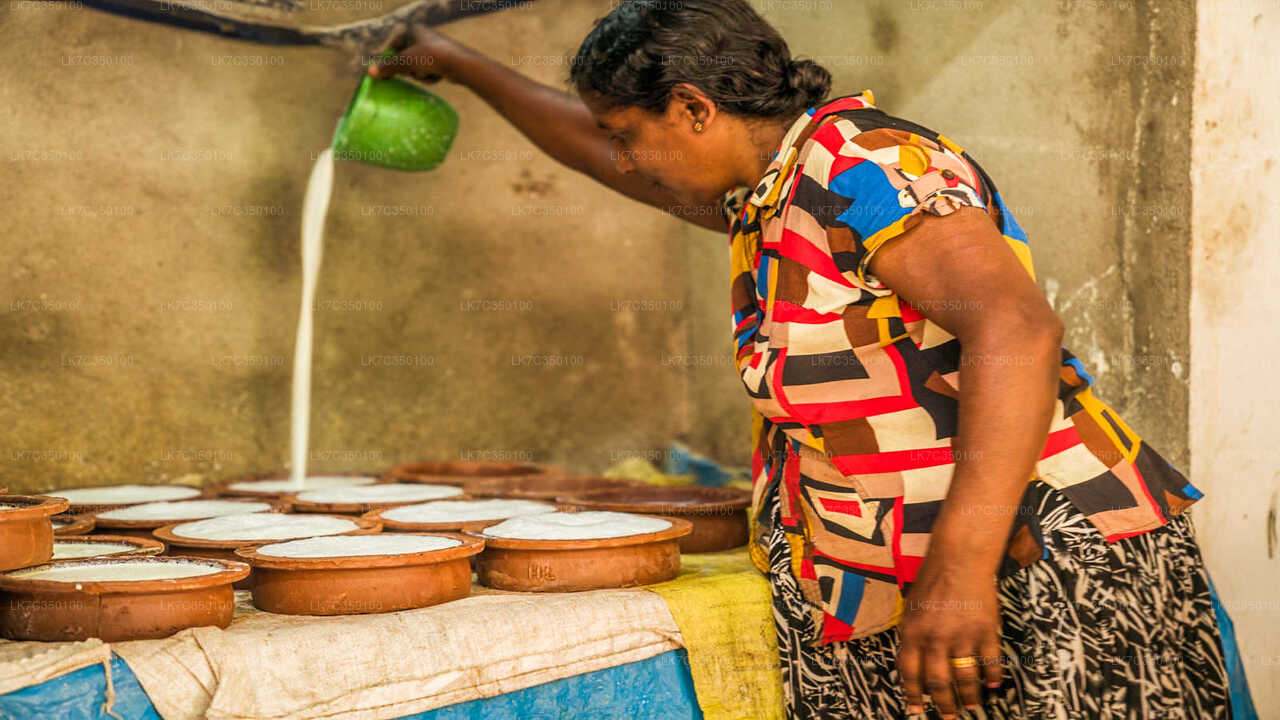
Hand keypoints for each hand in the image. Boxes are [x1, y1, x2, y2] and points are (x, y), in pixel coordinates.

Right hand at [367, 23, 467, 83]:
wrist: (459, 64)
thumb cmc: (430, 58)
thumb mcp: (406, 63)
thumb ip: (388, 68)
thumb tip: (370, 73)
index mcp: (413, 30)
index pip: (394, 46)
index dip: (391, 60)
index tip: (387, 73)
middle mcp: (424, 36)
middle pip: (405, 58)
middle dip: (410, 69)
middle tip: (414, 72)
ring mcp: (434, 48)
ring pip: (418, 67)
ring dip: (420, 75)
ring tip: (428, 74)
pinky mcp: (443, 60)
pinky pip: (429, 71)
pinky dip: (431, 76)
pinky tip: (438, 76)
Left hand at [896, 563, 1003, 717]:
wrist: (959, 560)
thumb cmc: (932, 581)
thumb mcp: (910, 610)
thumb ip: (911, 638)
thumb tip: (913, 667)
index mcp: (913, 633)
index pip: (910, 673)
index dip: (913, 695)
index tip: (916, 711)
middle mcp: (936, 639)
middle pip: (939, 682)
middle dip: (944, 705)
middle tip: (949, 717)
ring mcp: (962, 636)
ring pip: (965, 678)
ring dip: (969, 697)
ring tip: (971, 707)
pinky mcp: (985, 631)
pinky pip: (990, 662)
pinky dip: (992, 677)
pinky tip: (993, 686)